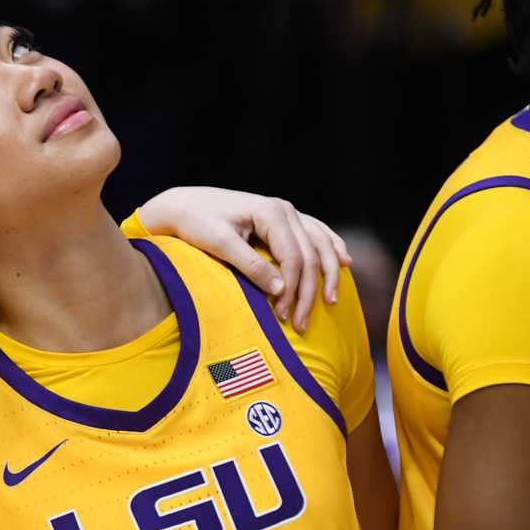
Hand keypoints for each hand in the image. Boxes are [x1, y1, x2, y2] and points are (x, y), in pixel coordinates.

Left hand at [135, 187, 349, 331]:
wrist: (184, 205)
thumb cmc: (197, 223)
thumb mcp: (220, 244)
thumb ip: (251, 265)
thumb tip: (281, 289)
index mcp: (271, 212)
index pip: (294, 258)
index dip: (292, 290)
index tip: (283, 316)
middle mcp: (285, 209)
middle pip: (310, 255)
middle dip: (309, 292)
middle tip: (301, 324)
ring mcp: (288, 212)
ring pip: (320, 244)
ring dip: (329, 273)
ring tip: (330, 301)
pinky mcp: (284, 218)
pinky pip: (317, 232)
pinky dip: (332, 247)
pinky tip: (345, 261)